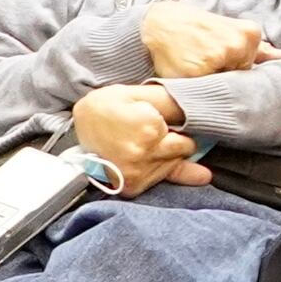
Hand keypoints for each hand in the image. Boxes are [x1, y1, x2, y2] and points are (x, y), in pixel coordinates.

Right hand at [70, 81, 206, 193]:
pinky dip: (156, 171)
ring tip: (141, 145)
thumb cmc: (110, 105)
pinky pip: (158, 180)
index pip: (188, 137)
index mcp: (150, 129)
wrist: (79, 124)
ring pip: (172, 166)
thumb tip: (200, 114)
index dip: (179, 130)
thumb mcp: (139, 94)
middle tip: (151, 134)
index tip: (165, 125)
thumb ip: (171, 103)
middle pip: (183, 152)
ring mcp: (136, 173)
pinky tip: (143, 160)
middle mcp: (144, 154)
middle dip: (176, 143)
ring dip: (166, 157)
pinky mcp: (130, 187)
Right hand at [141, 3, 270, 79]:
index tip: (222, 60)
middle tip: (206, 57)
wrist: (158, 25)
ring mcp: (221, 58)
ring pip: (225, 85)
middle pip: (242, 77)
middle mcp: (239, 45)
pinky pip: (206, 89)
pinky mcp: (201, 71)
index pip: (255, 68)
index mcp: (251, 34)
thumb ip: (263, 51)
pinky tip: (187, 68)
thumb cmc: (197, 30)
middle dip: (226, 74)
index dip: (236, 68)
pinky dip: (196, 85)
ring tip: (196, 61)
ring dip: (212, 80)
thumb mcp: (231, 33)